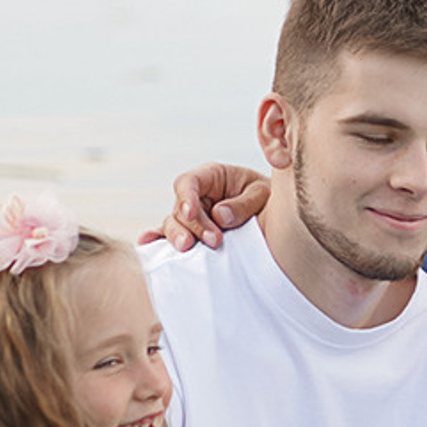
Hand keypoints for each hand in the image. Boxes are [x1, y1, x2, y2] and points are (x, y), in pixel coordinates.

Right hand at [141, 164, 269, 250]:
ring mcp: (193, 217)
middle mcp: (197, 196)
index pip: (189, 182)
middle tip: (214, 241)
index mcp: (212, 177)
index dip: (186, 197)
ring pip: (174, 224)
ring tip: (189, 249)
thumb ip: (243, 204)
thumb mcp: (263, 194)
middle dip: (194, 225)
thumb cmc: (269, 199)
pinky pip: (171, 237)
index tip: (191, 212)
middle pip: (180, 208)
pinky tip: (147, 244)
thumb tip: (219, 216)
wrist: (279, 219)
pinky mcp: (194, 235)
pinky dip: (159, 241)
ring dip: (180, 236)